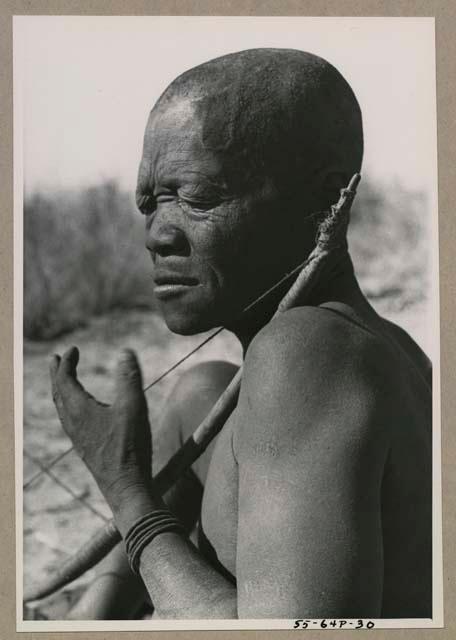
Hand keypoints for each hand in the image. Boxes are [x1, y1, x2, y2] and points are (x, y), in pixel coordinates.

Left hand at [50, 346, 152, 509]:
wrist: (126, 485)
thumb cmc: (130, 447)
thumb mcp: (134, 407)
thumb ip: (129, 378)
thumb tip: (125, 352)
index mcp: (79, 410)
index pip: (65, 379)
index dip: (68, 362)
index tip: (74, 349)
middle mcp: (73, 422)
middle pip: (58, 393)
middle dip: (56, 374)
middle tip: (55, 359)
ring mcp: (77, 436)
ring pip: (62, 408)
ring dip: (61, 390)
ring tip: (63, 382)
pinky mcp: (85, 447)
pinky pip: (69, 420)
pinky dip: (68, 406)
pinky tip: (79, 412)